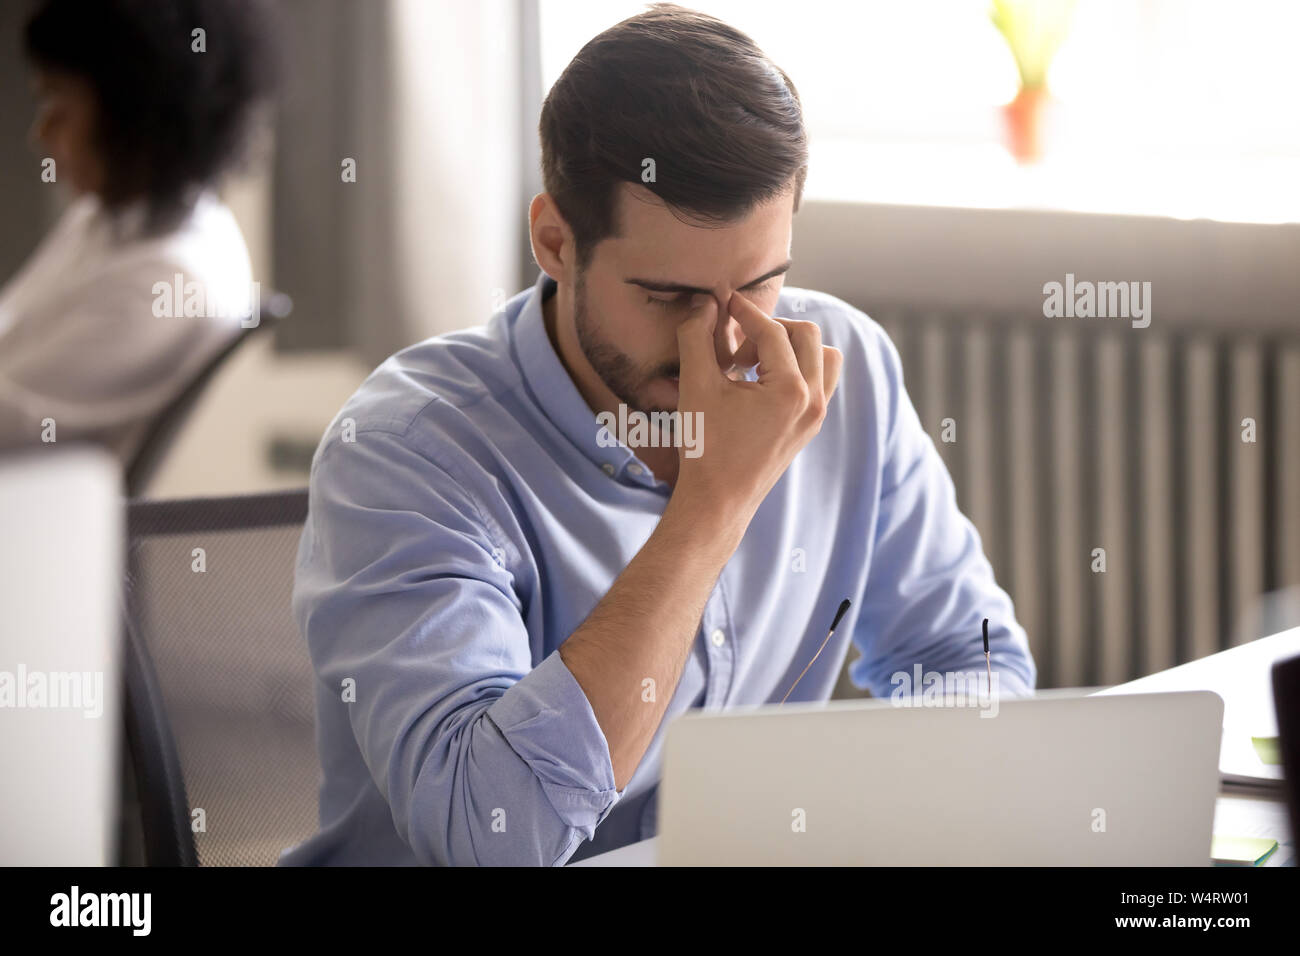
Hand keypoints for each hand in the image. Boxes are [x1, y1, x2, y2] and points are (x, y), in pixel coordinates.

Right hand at [670, 291, 842, 530]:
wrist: (718, 501)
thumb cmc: (705, 447)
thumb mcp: (696, 386)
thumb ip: (698, 337)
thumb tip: (705, 303)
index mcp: (790, 390)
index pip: (772, 331)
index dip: (746, 311)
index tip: (725, 303)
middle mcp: (812, 401)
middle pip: (806, 335)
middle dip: (770, 329)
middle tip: (737, 348)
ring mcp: (816, 415)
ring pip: (823, 357)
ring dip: (791, 347)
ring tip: (754, 363)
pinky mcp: (810, 426)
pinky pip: (819, 381)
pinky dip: (797, 369)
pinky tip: (760, 382)